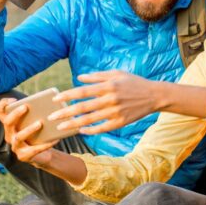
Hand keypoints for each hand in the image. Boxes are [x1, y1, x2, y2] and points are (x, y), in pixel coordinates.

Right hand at [0, 97, 58, 164]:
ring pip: (19, 136)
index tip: (14, 100)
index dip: (3, 104)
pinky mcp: (23, 156)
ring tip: (40, 123)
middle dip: (16, 114)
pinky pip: (34, 150)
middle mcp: (9, 135)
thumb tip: (45, 103)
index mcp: (10, 125)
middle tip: (26, 107)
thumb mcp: (34, 123)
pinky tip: (54, 140)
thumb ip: (35, 114)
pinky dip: (45, 145)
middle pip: (7, 122)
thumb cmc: (38, 135)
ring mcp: (15, 146)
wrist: (42, 155)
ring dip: (29, 129)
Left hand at [48, 71, 162, 134]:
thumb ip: (97, 76)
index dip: (68, 95)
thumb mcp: (117, 74)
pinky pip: (102, 128)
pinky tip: (81, 130)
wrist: (154, 95)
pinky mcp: (121, 122)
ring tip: (61, 128)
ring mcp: (116, 112)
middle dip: (65, 113)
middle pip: (83, 107)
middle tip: (51, 118)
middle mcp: (110, 99)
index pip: (83, 91)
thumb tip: (79, 78)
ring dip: (74, 124)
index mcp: (108, 86)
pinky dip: (91, 130)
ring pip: (90, 120)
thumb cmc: (133, 82)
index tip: (55, 99)